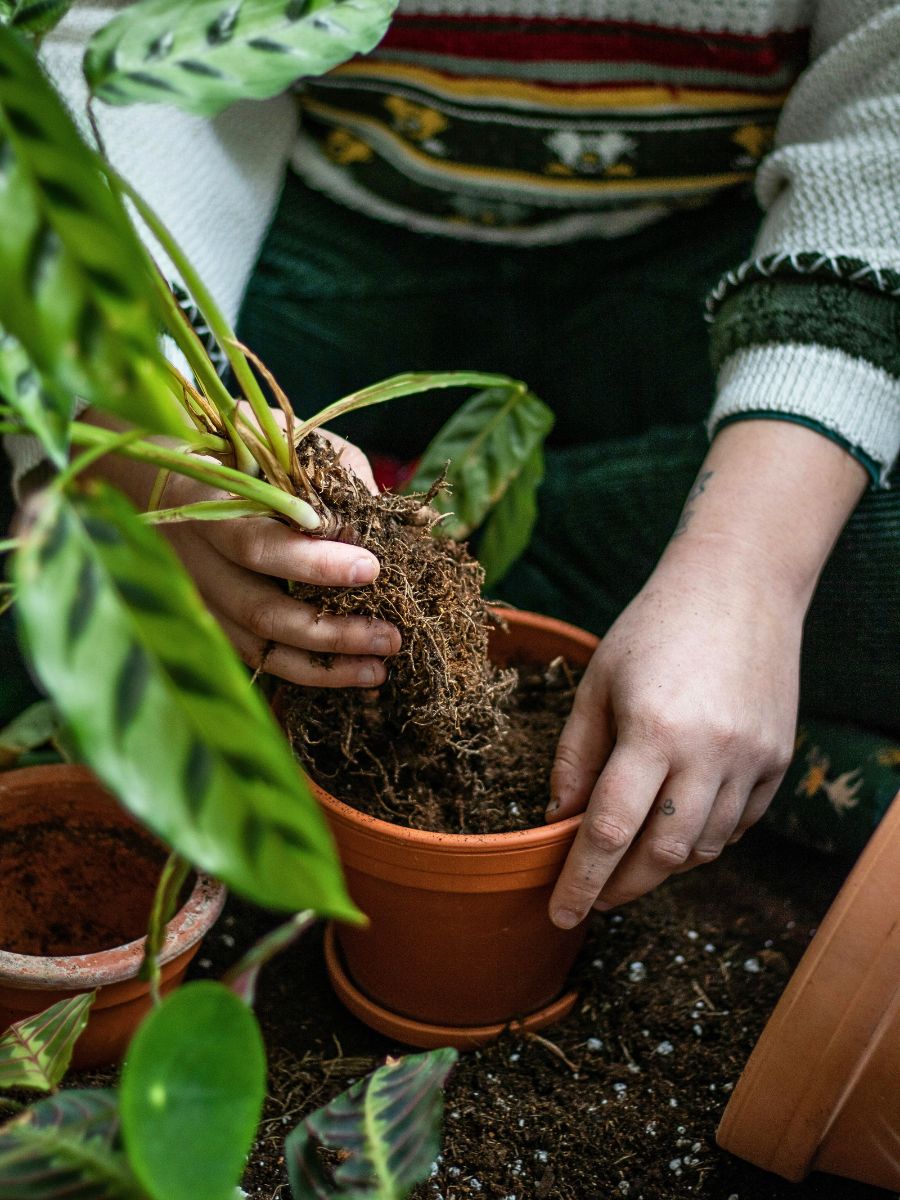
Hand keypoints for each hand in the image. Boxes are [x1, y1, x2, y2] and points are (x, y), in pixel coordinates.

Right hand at [161, 428, 400, 686]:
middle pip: (260, 610)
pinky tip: (351, 673)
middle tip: (390, 635)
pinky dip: (305, 671)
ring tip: (378, 670)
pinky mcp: (212, 621)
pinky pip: (257, 658)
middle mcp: (196, 560)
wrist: (166, 473)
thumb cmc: (241, 451)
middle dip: (330, 629)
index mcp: (208, 507)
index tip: (371, 568)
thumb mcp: (284, 442)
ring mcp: (199, 597)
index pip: (258, 544)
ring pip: (259, 646)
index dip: (313, 563)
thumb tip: (382, 527)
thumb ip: (331, 478)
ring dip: (322, 665)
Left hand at [545, 545, 800, 927]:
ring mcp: (753, 758)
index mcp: (652, 729)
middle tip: (595, 896)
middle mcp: (710, 752)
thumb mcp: (597, 683)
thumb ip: (576, 756)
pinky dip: (705, 837)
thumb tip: (560, 820)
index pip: (610, 829)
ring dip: (664, 864)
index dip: (581, 880)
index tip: (561, 913)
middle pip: (663, 854)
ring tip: (633, 858)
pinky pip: (740, 824)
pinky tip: (679, 824)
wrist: (740, 585)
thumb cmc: (654, 628)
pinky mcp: (779, 759)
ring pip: (706, 847)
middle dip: (623, 887)